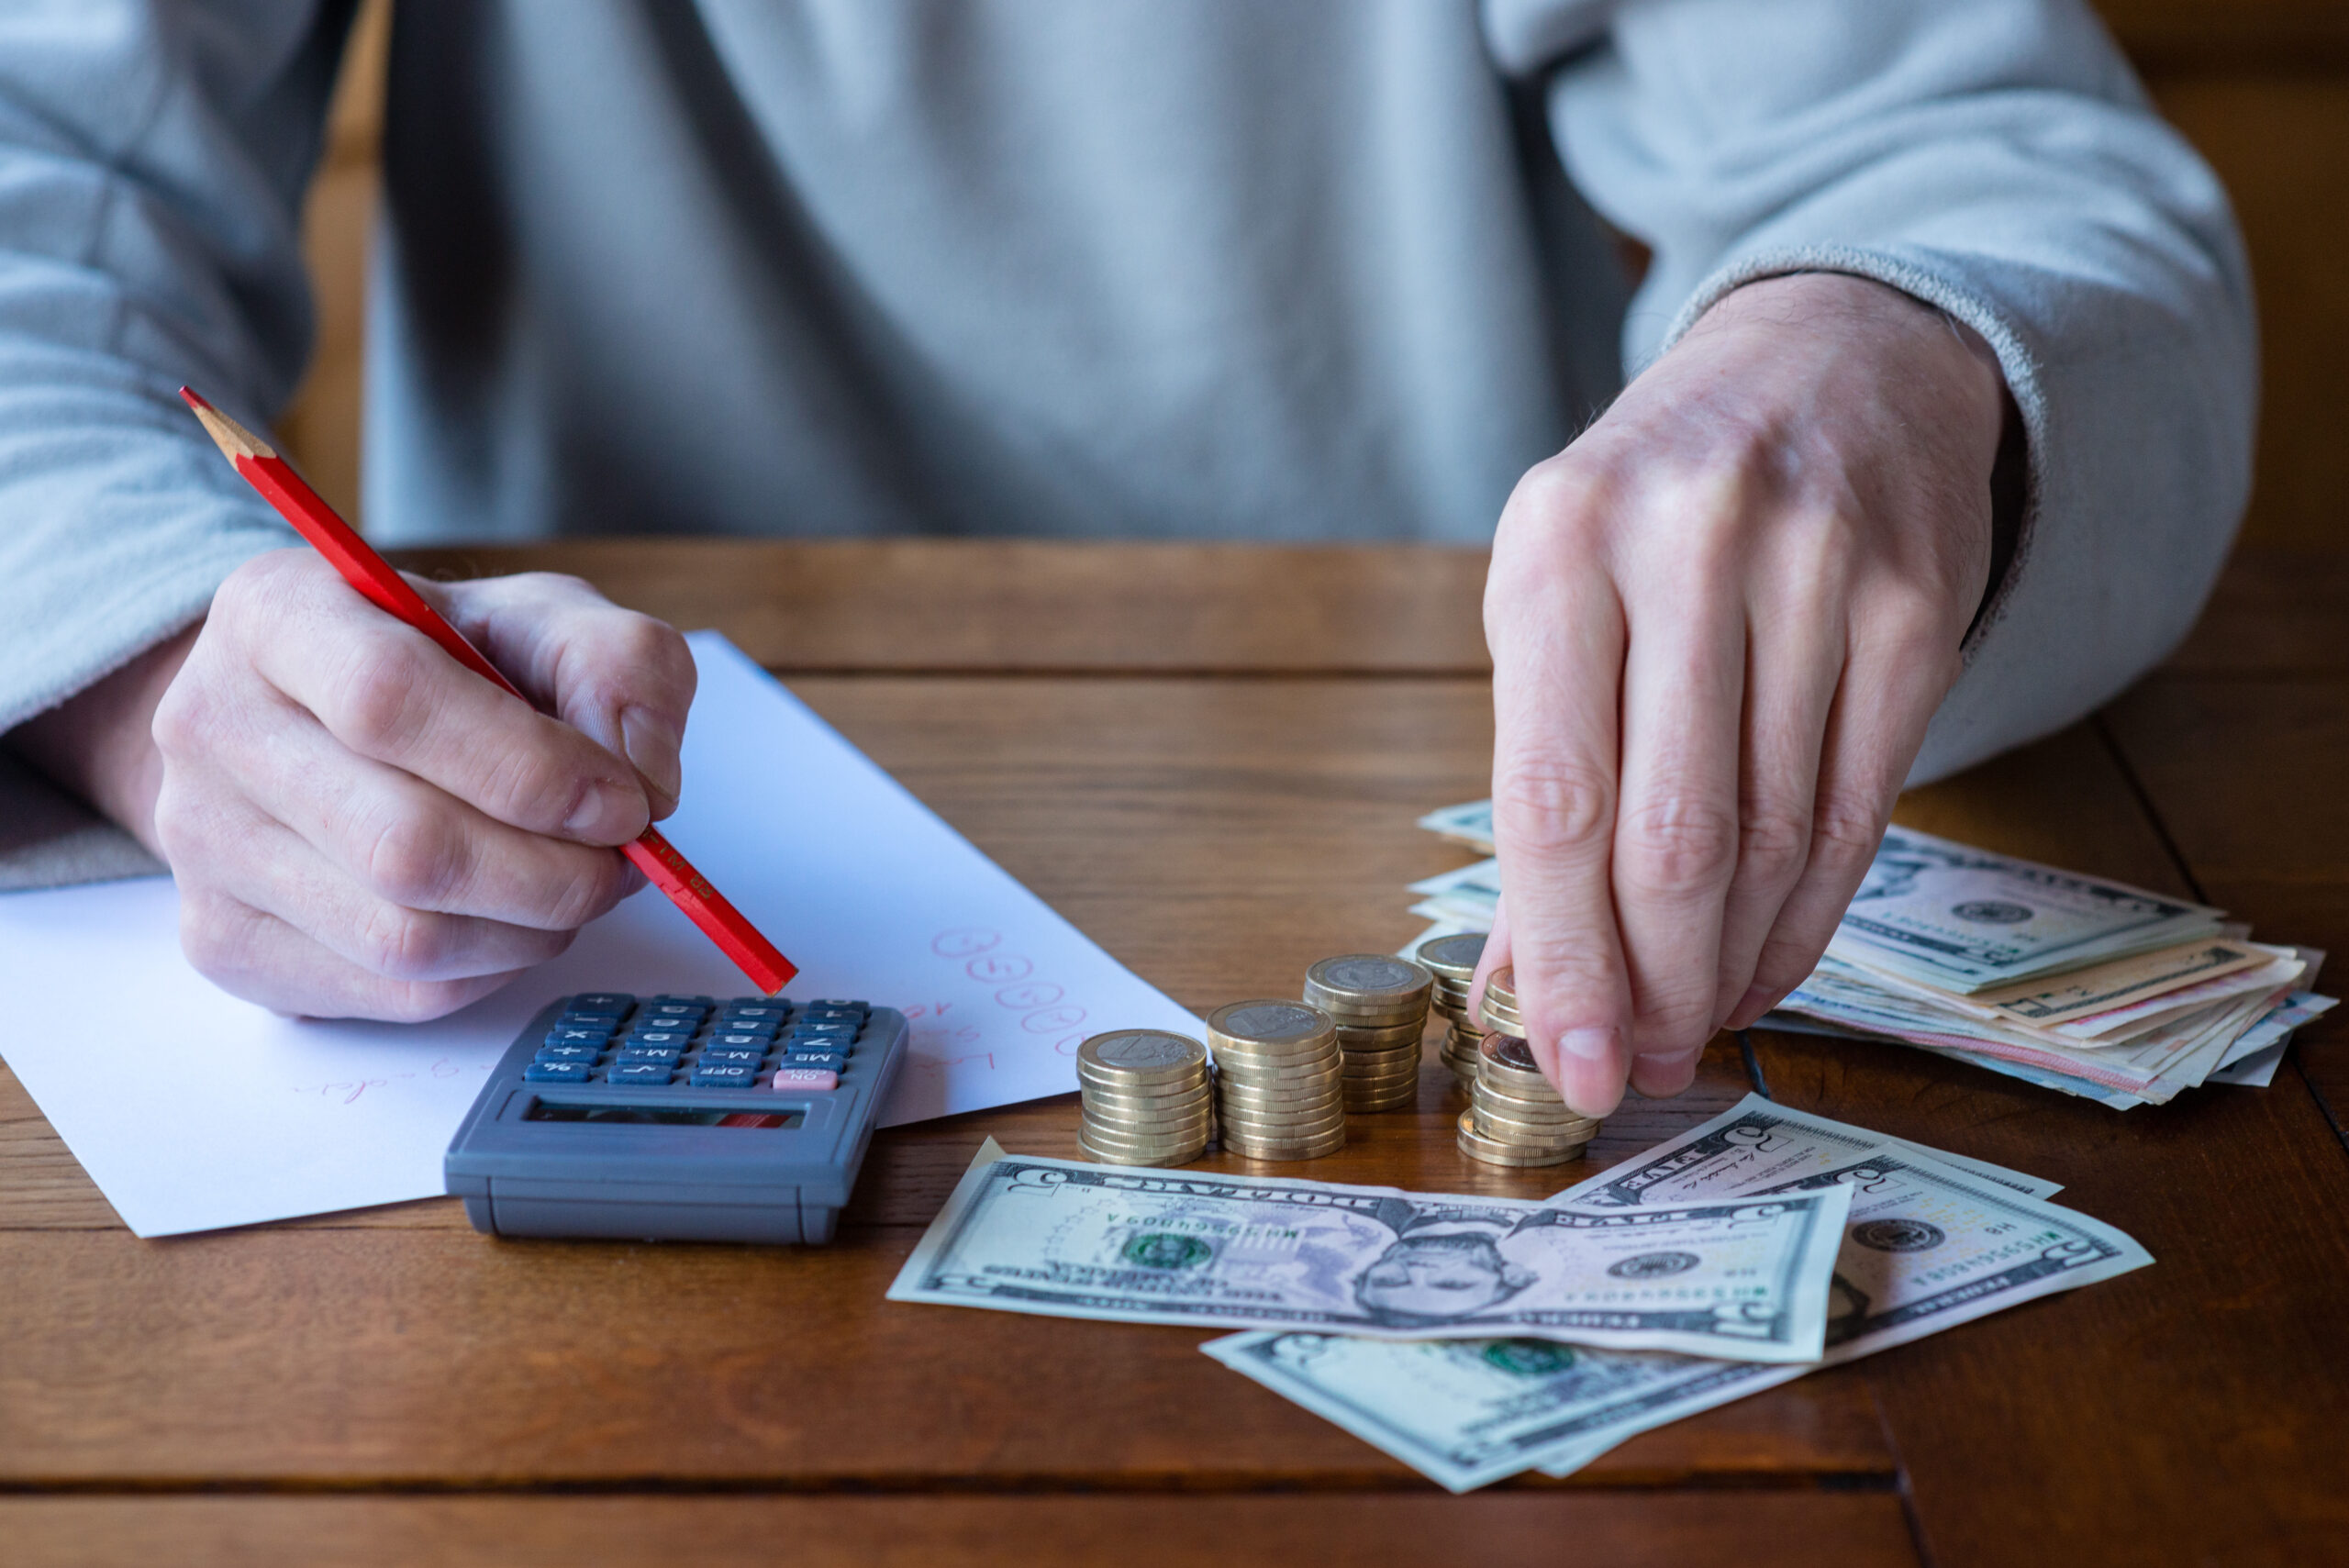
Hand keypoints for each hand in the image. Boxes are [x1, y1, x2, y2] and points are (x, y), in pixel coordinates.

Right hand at [18, 554, 695, 1019]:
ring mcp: (201, 845)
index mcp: (277, 613)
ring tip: (574, 884)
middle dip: (552, 873)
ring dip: (531, 929)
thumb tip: (640, 781)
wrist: (324, 719)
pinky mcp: (224, 941)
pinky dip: (488, 969)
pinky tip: (509, 919)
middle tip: (621, 860)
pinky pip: (392, 993)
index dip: (528, 769)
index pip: (390, 699)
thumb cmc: (448, 665)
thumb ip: (621, 669)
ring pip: (402, 937)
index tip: (622, 802)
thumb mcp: (550, 621)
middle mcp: (211, 725)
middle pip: (403, 844)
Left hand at [1473, 272, 2005, 1116]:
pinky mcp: (1916, 610)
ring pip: (1771, 839)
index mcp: (1558, 544)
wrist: (1828, 358)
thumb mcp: (1555, 597)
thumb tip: (1523, 981)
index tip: (1565, 1064)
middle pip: (1672, 837)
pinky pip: (1859, 811)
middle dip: (1650, 986)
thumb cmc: (1652, 503)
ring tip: (1690, 1030)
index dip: (1562, 956)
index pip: (1555, 796)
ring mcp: (1817, 572)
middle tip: (1634, 1068)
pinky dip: (1807, 915)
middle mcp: (1687, 547)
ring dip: (1726, 967)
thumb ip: (1537, 777)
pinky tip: (1765, 966)